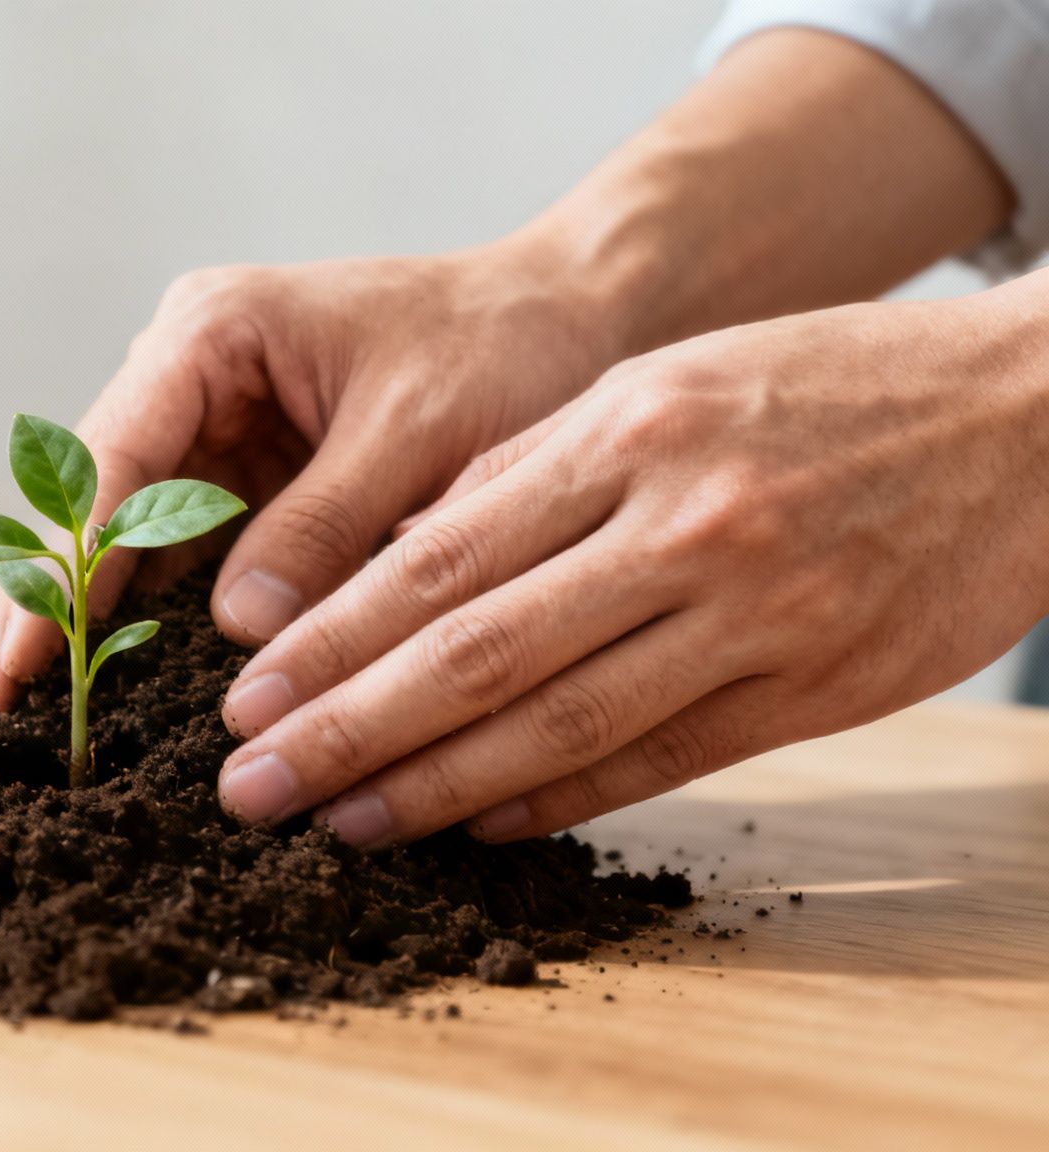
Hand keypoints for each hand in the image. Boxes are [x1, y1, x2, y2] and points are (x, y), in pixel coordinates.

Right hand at [0, 240, 628, 719]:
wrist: (574, 318)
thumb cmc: (504, 344)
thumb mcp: (417, 434)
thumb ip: (325, 526)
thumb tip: (238, 630)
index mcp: (212, 335)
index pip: (106, 460)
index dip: (59, 567)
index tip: (21, 659)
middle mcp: (191, 379)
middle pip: (89, 504)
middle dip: (43, 604)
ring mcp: (214, 434)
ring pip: (124, 541)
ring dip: (86, 625)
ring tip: (39, 719)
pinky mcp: (250, 486)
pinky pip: (186, 562)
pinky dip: (158, 626)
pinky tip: (126, 694)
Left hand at [216, 274, 1048, 845]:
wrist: (1028, 409)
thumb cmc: (820, 383)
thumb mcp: (662, 380)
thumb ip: (530, 466)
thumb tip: (399, 556)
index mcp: (623, 431)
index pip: (437, 559)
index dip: (331, 641)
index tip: (247, 697)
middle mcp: (678, 522)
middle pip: (475, 650)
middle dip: (346, 728)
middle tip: (250, 784)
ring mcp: (754, 610)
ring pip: (559, 721)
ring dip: (435, 785)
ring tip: (342, 824)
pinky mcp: (816, 683)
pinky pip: (661, 757)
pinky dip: (561, 800)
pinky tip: (479, 827)